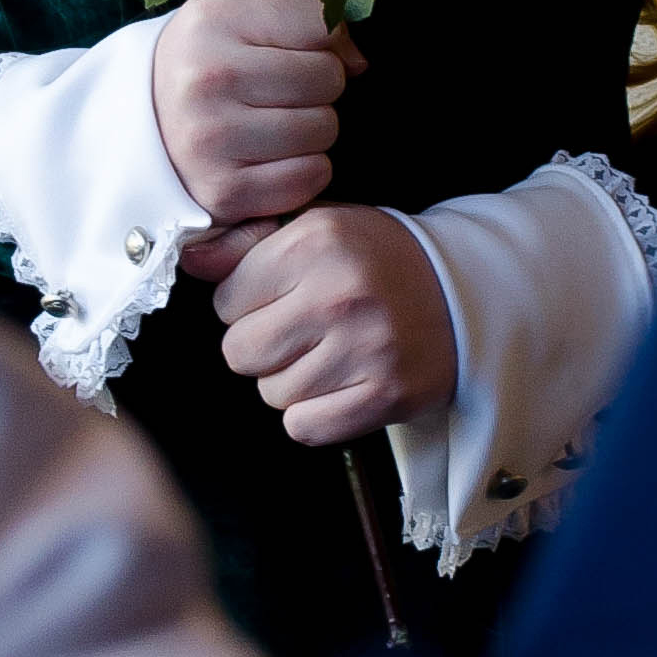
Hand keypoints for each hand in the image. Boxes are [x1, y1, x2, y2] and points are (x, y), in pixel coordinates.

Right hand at [153, 0, 361, 228]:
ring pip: (323, 130)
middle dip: (319, 88)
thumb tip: (360, 62)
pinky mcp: (224, 192)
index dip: (324, 41)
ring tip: (276, 124)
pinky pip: (310, 178)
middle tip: (282, 94)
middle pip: (327, 80)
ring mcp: (211, 140)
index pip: (320, 24)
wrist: (144, 122)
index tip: (297, 52)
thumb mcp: (243, 16)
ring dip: (313, 130)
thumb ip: (307, 16)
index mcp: (213, 22)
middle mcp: (206, 80)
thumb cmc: (210, 62)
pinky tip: (274, 159)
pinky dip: (305, 171)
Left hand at [205, 202, 454, 444]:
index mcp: (315, 244)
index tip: (281, 298)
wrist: (464, 294)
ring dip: (291, 382)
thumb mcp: (318, 228)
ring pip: (271, 394)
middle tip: (302, 332)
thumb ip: (249, 245)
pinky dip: (314, 415)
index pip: (226, 300)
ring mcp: (364, 349)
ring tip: (330, 354)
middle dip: (262, 346)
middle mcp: (338, 295)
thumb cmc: (379, 261)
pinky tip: (340, 386)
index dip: (247, 303)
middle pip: (240, 352)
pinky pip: (303, 427)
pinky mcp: (384, 396)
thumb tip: (192, 258)